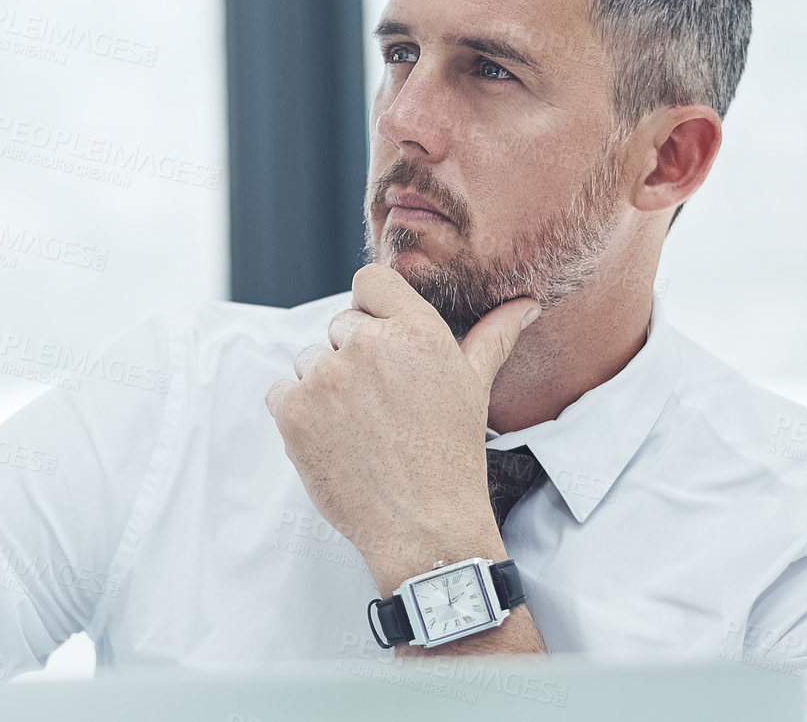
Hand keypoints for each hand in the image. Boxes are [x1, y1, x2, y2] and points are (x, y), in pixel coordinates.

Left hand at [265, 263, 539, 581]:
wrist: (422, 525)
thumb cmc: (452, 456)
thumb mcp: (474, 387)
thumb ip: (492, 337)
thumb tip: (524, 306)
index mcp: (416, 330)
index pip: (370, 281)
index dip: (372, 310)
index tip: (382, 343)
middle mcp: (368, 344)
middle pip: (340, 325)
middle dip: (354, 357)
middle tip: (381, 403)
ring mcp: (326, 377)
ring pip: (310, 359)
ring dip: (325, 386)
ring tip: (360, 426)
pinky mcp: (293, 411)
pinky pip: (282, 392)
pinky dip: (299, 414)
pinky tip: (334, 439)